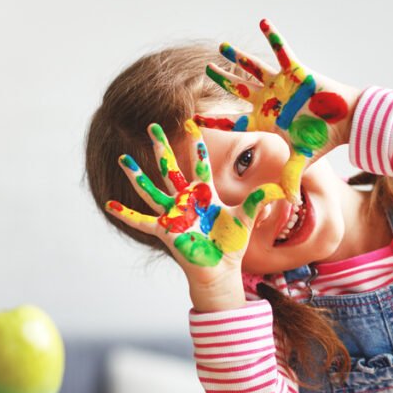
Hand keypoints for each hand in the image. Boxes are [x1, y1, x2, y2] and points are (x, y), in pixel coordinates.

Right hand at [105, 120, 283, 291]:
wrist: (221, 269)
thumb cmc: (231, 244)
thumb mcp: (247, 217)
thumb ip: (260, 200)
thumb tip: (283, 188)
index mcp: (205, 195)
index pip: (201, 164)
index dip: (197, 145)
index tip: (192, 124)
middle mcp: (186, 201)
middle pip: (171, 168)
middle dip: (162, 147)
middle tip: (152, 126)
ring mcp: (174, 215)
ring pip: (152, 190)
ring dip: (137, 175)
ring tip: (123, 158)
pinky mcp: (166, 231)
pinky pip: (142, 220)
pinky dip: (126, 213)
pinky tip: (109, 204)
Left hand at [195, 19, 361, 203]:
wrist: (346, 121)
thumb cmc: (324, 138)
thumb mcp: (303, 159)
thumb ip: (291, 177)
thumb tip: (289, 204)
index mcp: (266, 120)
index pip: (234, 121)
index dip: (214, 120)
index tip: (193, 119)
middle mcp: (269, 99)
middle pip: (238, 89)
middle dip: (222, 80)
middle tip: (206, 70)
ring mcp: (280, 84)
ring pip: (253, 68)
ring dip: (237, 57)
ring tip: (221, 47)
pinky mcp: (296, 70)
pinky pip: (282, 50)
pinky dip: (273, 36)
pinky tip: (263, 21)